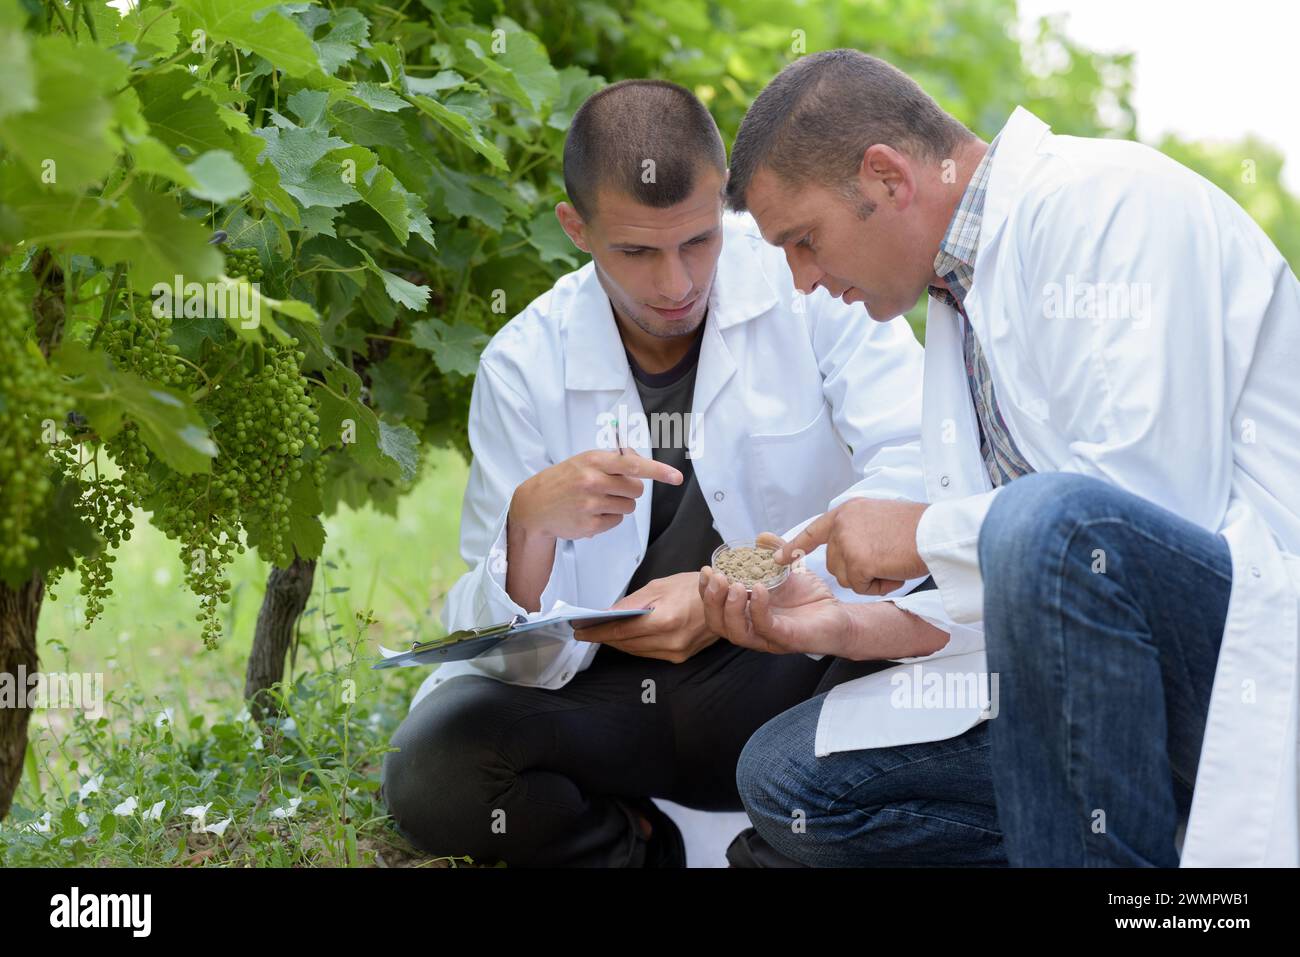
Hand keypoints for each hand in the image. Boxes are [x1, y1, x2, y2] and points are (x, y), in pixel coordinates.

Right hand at [509, 449, 682, 541]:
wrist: (534, 505)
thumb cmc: (564, 480)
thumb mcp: (584, 461)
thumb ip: (613, 460)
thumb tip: (641, 462)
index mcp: (594, 460)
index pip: (633, 464)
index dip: (658, 471)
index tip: (676, 477)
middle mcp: (592, 480)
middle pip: (636, 489)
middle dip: (630, 490)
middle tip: (610, 489)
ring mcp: (591, 504)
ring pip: (629, 507)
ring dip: (620, 505)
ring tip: (598, 501)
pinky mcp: (590, 524)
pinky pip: (616, 522)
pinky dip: (609, 519)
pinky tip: (591, 513)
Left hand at [573, 572, 716, 662]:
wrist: (725, 601)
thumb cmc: (694, 588)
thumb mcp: (659, 586)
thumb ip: (632, 603)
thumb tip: (608, 614)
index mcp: (665, 620)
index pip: (622, 630)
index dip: (598, 632)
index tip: (580, 632)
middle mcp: (670, 641)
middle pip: (626, 644)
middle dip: (604, 637)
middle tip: (586, 632)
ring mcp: (676, 652)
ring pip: (635, 651)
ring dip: (617, 643)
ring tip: (601, 634)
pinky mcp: (680, 657)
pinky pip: (648, 654)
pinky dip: (633, 646)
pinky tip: (623, 638)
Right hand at [697, 563, 856, 656]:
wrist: (840, 615)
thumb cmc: (811, 598)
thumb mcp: (788, 569)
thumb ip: (774, 552)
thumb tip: (761, 537)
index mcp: (746, 613)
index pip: (716, 608)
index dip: (706, 590)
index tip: (706, 569)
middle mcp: (752, 628)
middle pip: (718, 623)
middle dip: (712, 600)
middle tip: (716, 578)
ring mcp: (767, 637)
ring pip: (736, 631)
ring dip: (730, 608)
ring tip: (735, 585)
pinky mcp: (785, 639)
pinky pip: (765, 627)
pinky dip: (759, 609)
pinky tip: (759, 590)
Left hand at [772, 498, 928, 593]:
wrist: (935, 531)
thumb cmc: (918, 527)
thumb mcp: (879, 517)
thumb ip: (858, 529)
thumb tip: (848, 548)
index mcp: (847, 511)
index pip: (815, 531)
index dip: (795, 546)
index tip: (776, 557)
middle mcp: (842, 524)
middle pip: (835, 563)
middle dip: (859, 569)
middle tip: (886, 558)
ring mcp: (847, 542)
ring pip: (846, 577)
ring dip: (870, 578)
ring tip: (892, 561)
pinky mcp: (856, 561)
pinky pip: (860, 587)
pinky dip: (879, 586)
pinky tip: (894, 570)